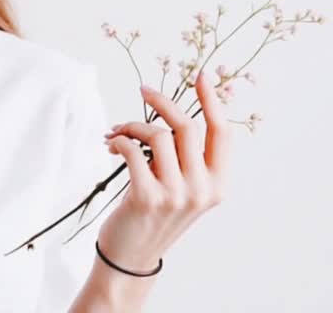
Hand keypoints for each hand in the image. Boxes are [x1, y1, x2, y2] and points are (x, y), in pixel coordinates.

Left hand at [97, 69, 230, 271]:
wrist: (131, 256)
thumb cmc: (154, 215)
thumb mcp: (182, 189)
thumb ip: (186, 158)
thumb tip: (173, 114)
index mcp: (218, 184)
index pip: (222, 134)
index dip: (212, 101)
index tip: (201, 76)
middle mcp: (202, 189)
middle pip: (186, 126)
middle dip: (162, 102)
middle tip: (143, 90)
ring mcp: (176, 194)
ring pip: (157, 135)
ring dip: (132, 125)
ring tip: (117, 132)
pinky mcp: (146, 196)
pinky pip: (132, 151)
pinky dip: (118, 140)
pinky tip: (111, 146)